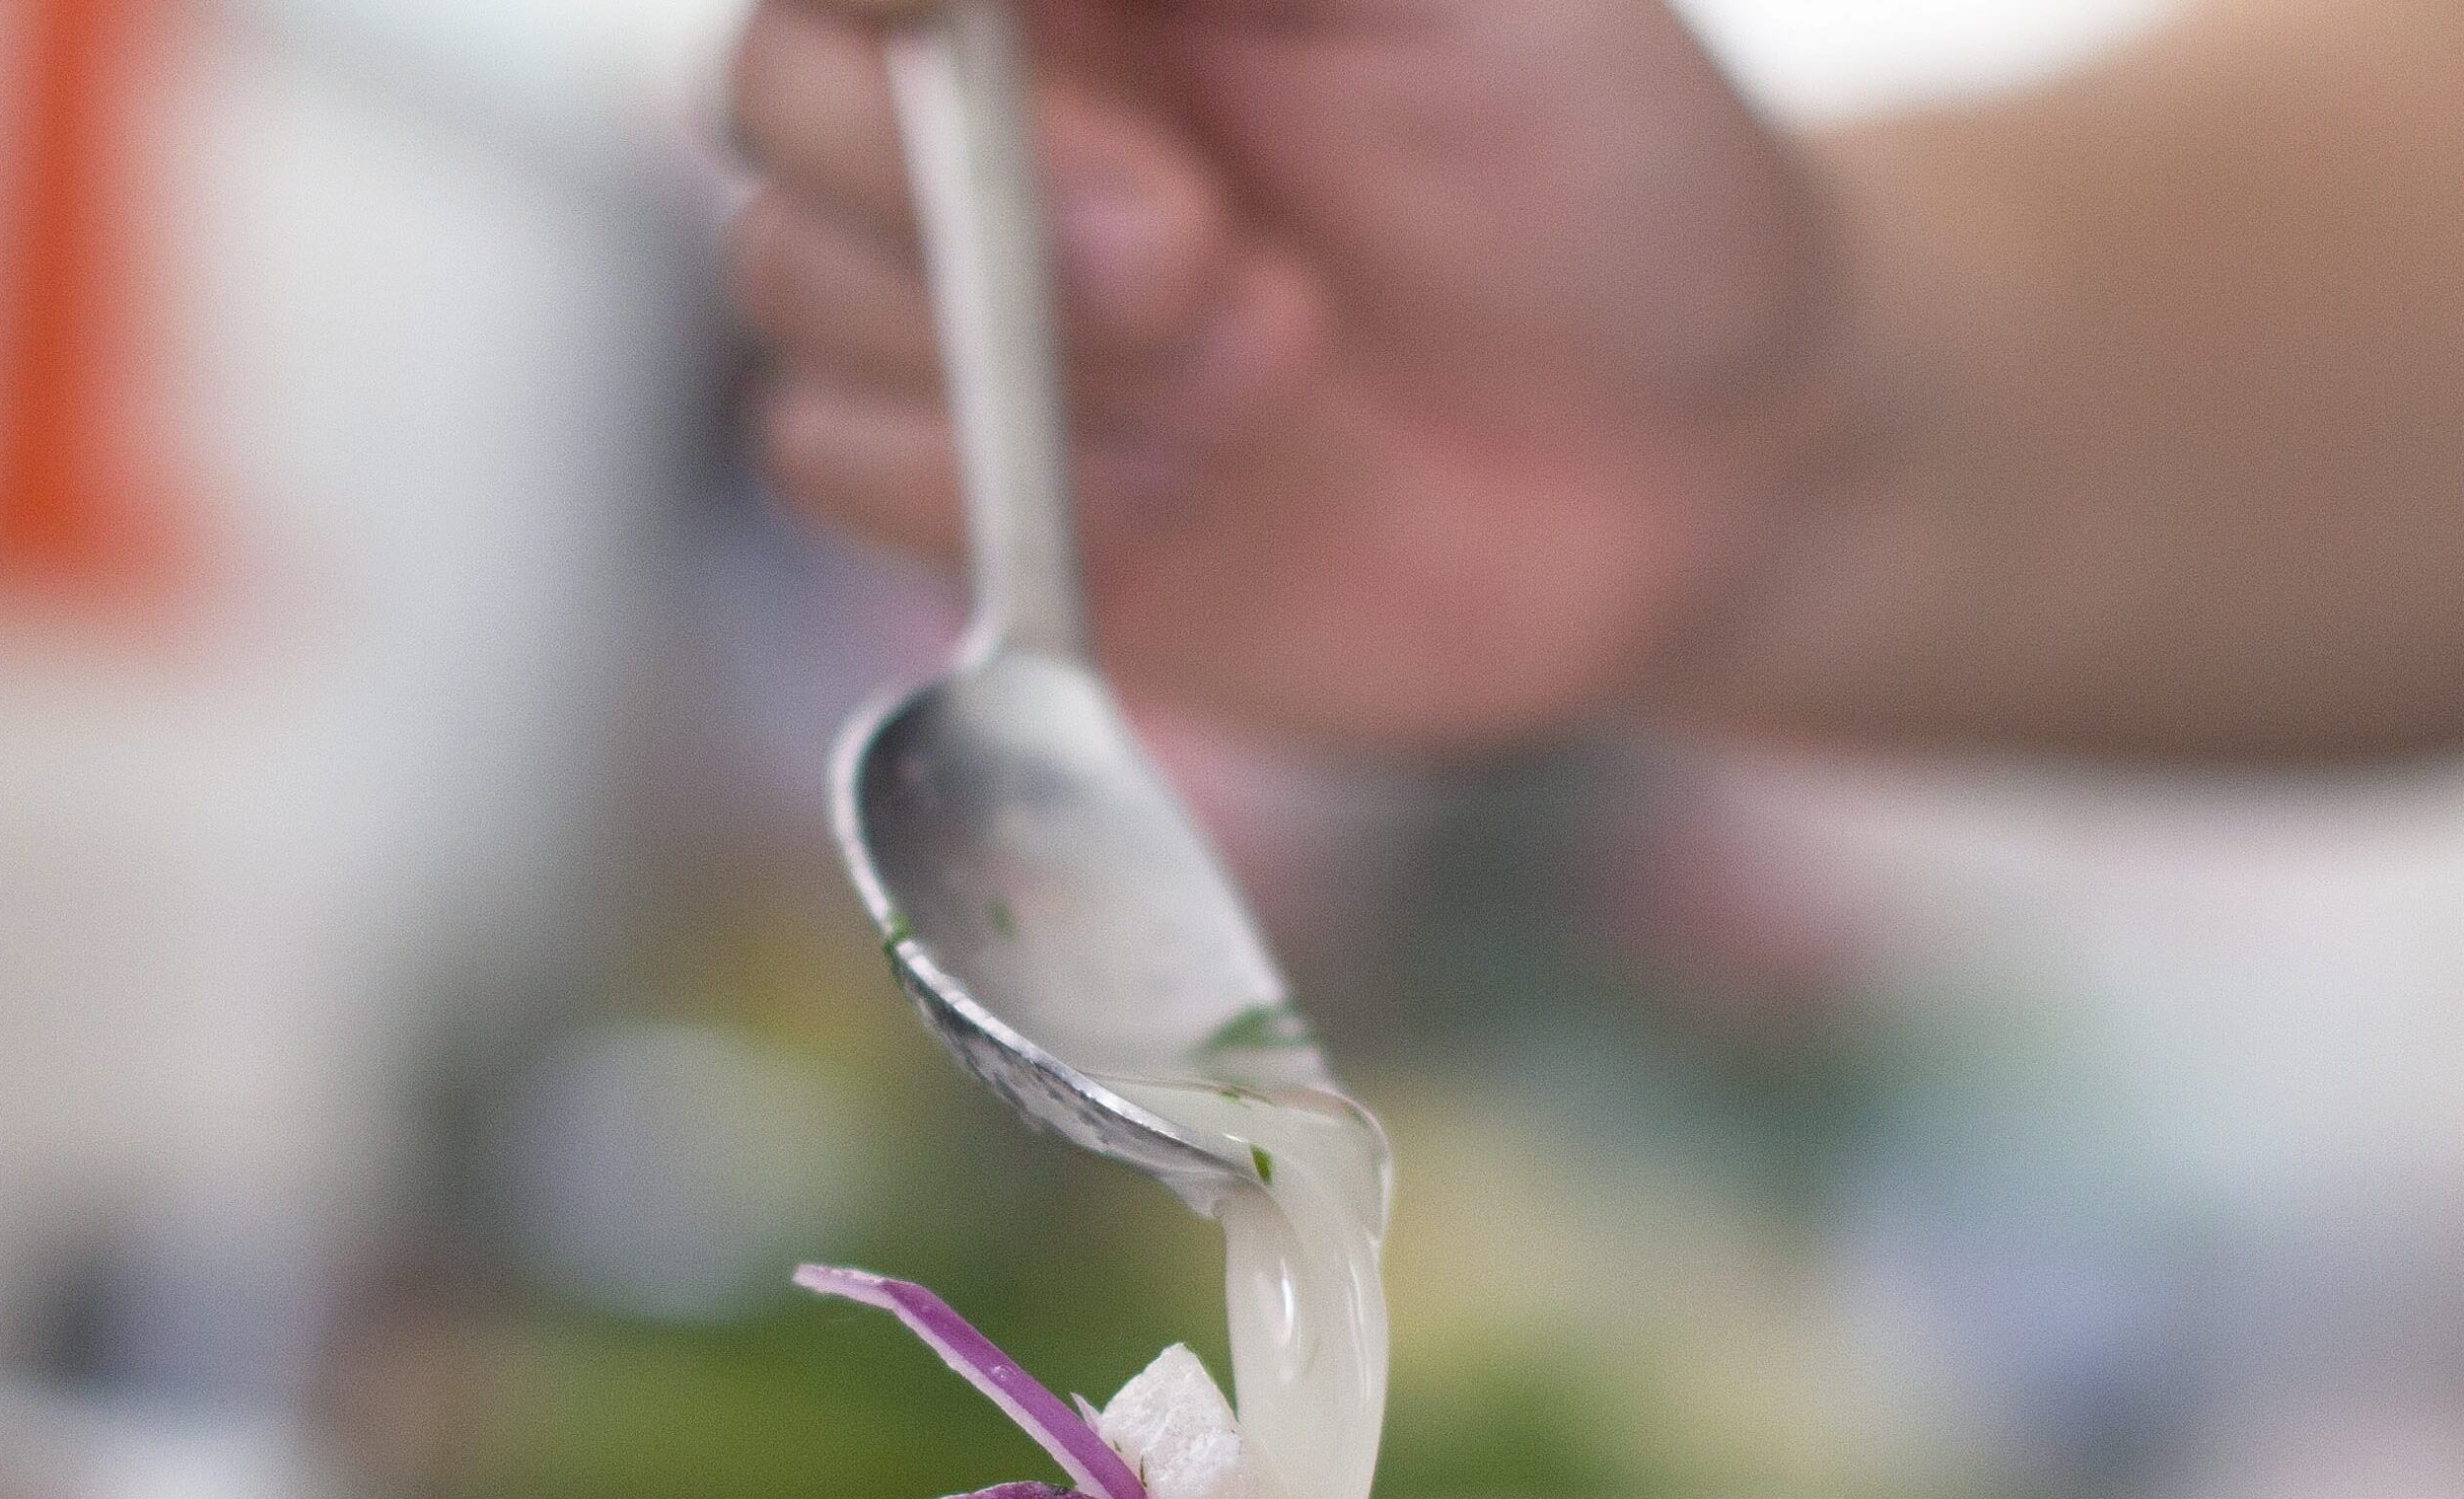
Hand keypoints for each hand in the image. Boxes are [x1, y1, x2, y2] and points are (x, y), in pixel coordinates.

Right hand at [718, 0, 1848, 747]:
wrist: (1697, 455)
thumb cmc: (1595, 155)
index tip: (978, 29)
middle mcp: (985, 94)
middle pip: (766, 86)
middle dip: (948, 176)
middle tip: (1196, 243)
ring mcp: (964, 292)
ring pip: (787, 278)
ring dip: (1017, 341)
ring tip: (1272, 345)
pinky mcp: (972, 487)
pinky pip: (828, 459)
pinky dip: (985, 482)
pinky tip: (1193, 478)